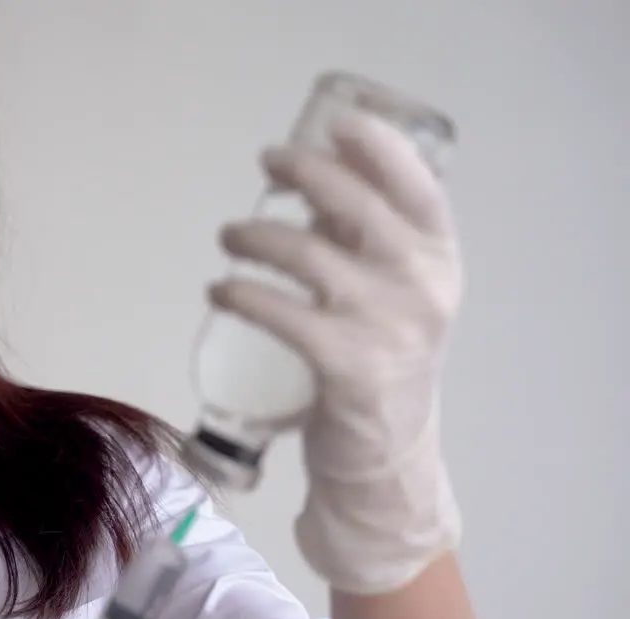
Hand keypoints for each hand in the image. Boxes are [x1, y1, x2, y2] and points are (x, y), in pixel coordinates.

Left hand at [211, 110, 463, 594]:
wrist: (385, 453)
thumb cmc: (381, 357)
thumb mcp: (394, 292)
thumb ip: (367, 240)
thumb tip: (313, 178)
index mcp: (441, 259)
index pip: (418, 185)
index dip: (377, 146)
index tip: (333, 125)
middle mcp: (424, 286)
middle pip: (358, 205)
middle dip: (305, 172)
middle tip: (266, 163)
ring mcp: (389, 327)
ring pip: (308, 255)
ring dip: (255, 236)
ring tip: (228, 237)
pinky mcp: (349, 367)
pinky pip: (283, 314)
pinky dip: (241, 293)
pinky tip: (218, 288)